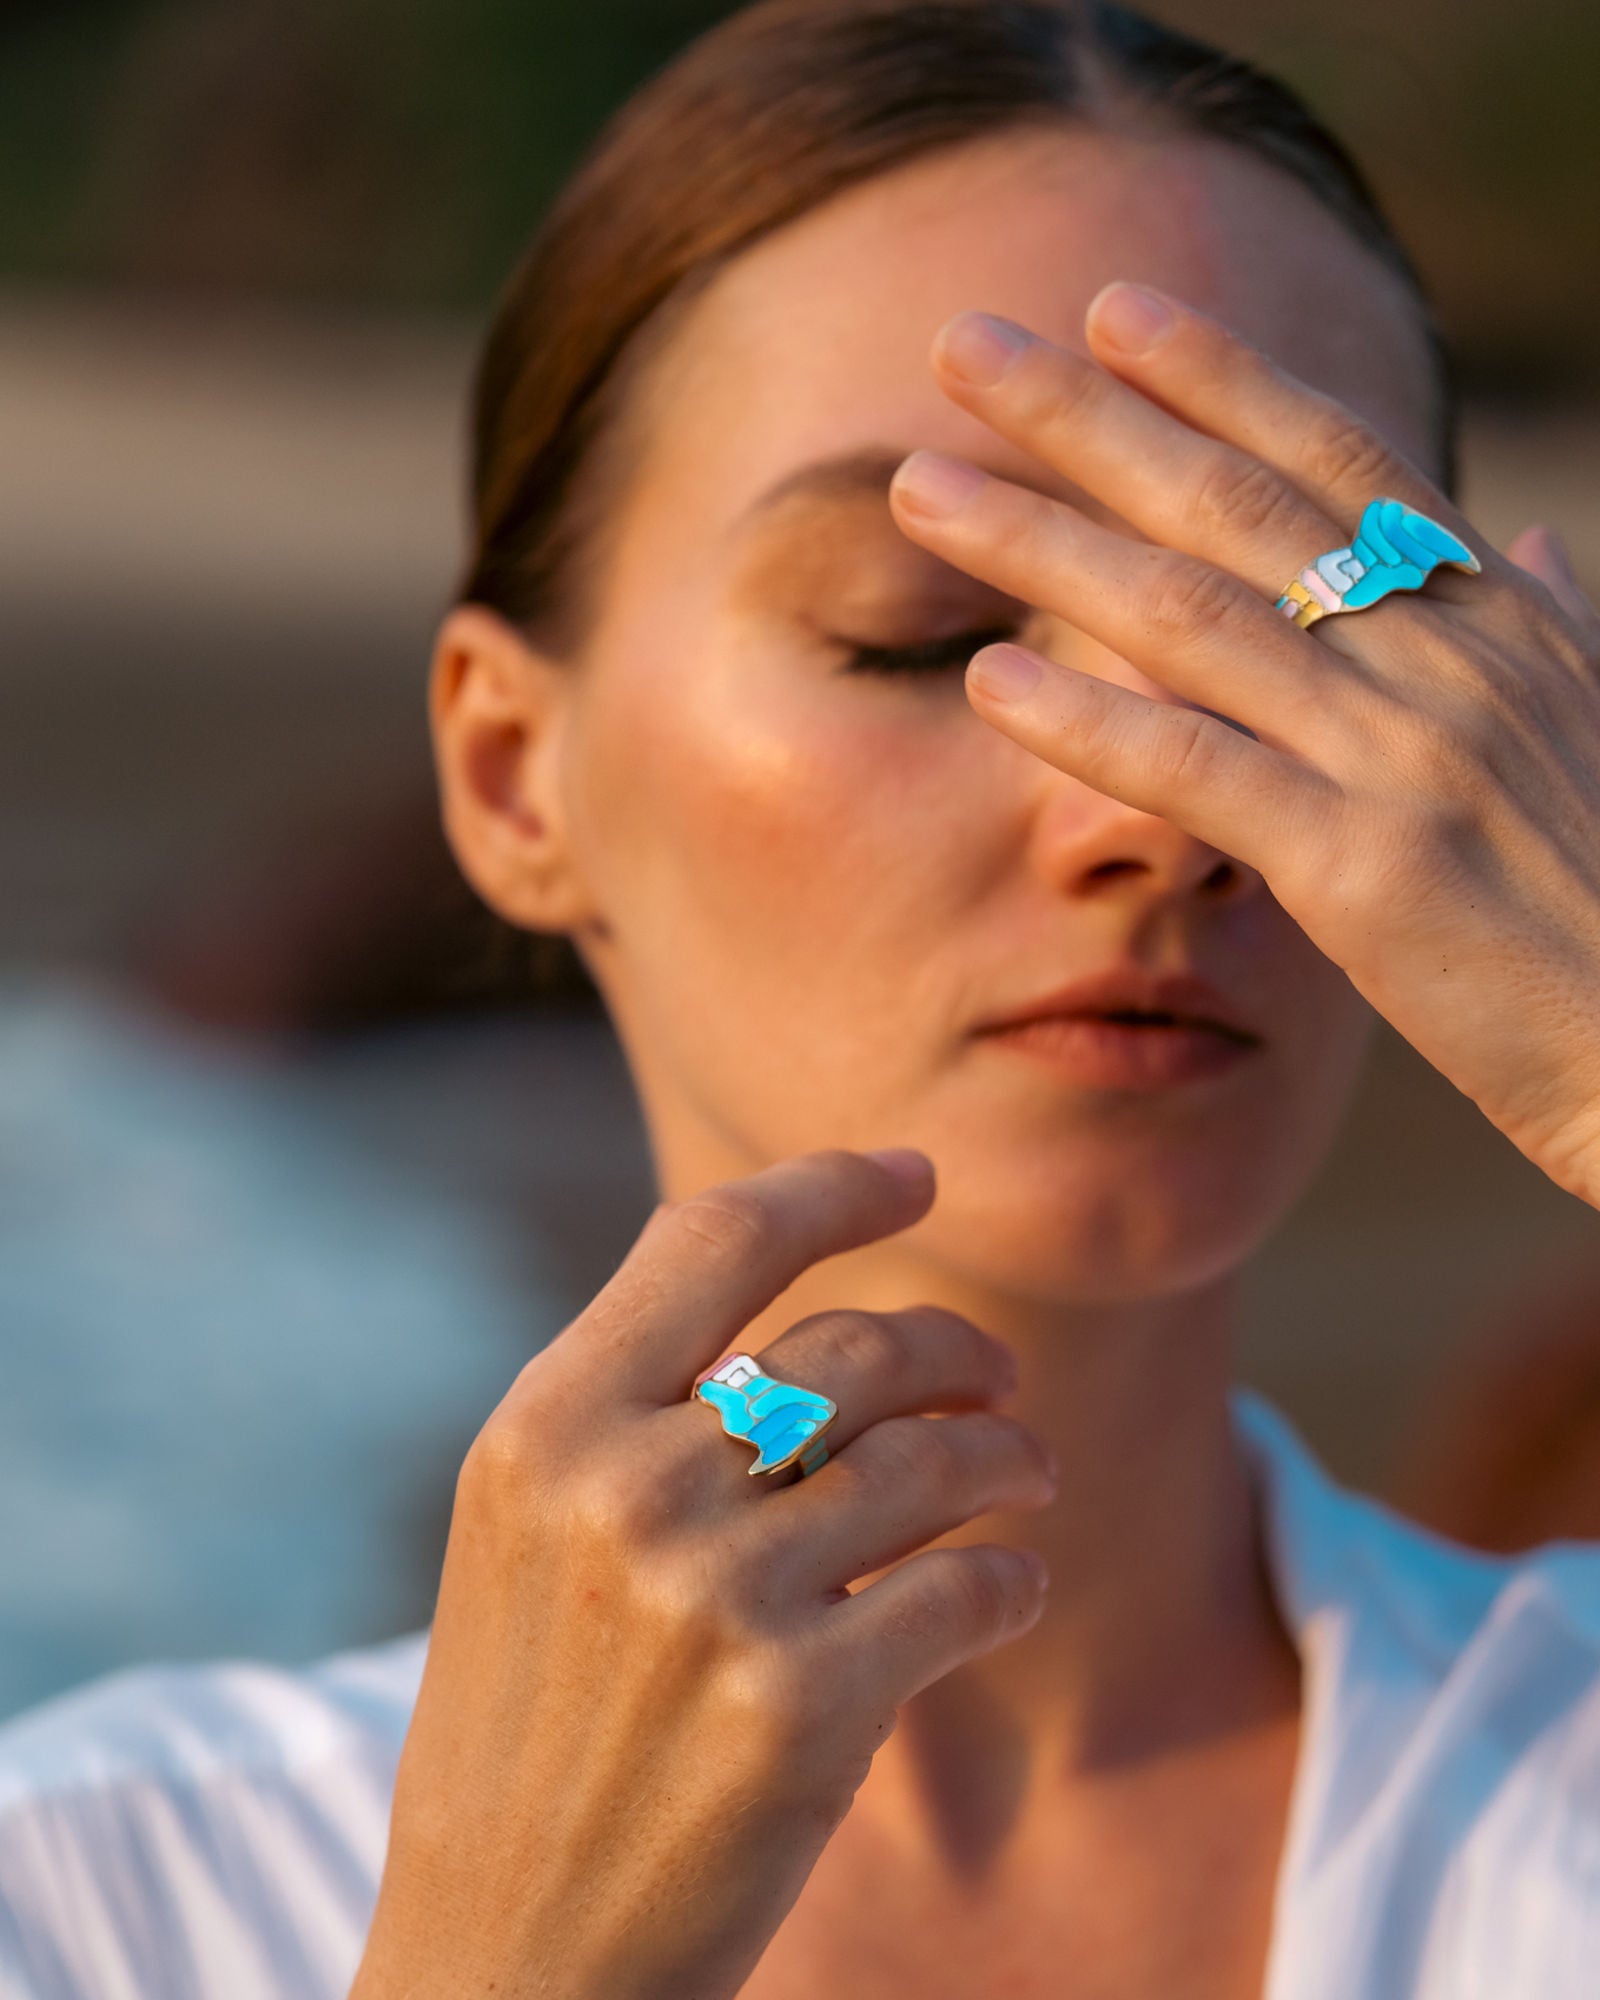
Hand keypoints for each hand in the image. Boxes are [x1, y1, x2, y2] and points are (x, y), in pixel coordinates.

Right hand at [350, 1148, 1052, 1999]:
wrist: (506, 1954)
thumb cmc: (529, 1728)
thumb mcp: (530, 1533)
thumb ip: (635, 1408)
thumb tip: (793, 1301)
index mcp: (545, 1426)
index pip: (717, 1239)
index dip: (835, 1186)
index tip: (918, 1171)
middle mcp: (625, 1490)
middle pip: (855, 1348)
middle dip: (956, 1348)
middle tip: (999, 1375)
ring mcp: (717, 1597)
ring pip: (932, 1459)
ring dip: (1007, 1456)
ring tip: (1027, 1473)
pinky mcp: (805, 1708)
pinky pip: (967, 1587)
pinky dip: (1009, 1576)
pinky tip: (1006, 1585)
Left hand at [888, 286, 1599, 1206]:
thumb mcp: (1596, 728)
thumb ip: (1547, 630)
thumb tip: (1535, 546)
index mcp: (1487, 621)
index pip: (1338, 460)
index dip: (1221, 377)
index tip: (1111, 309)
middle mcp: (1438, 662)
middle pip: (1235, 504)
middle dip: (1088, 418)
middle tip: (960, 342)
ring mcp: (1400, 759)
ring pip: (1190, 617)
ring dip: (1041, 546)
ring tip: (920, 489)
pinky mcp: (1362, 869)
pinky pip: (1201, 773)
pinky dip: (1090, 723)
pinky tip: (988, 682)